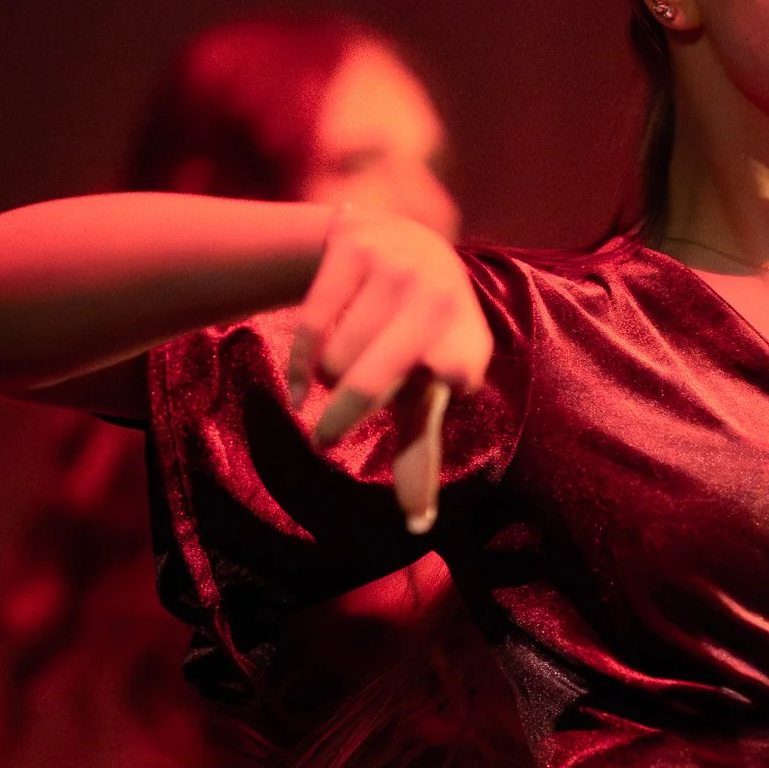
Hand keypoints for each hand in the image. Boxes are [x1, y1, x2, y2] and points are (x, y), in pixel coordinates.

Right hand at [285, 207, 491, 533]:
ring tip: (341, 369)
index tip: (445, 378)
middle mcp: (440, 299)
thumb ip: (419, 453)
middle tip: (323, 442)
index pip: (456, 371)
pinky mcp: (354, 245)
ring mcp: (397, 269)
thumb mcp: (423, 389)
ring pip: (335, 359)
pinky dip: (300, 364)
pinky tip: (303, 384)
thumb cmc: (411, 339)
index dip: (449, 372)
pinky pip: (310, 326)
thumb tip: (417, 525)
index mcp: (468, 343)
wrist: (395, 242)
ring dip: (327, 378)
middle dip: (338, 422)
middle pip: (370, 383)